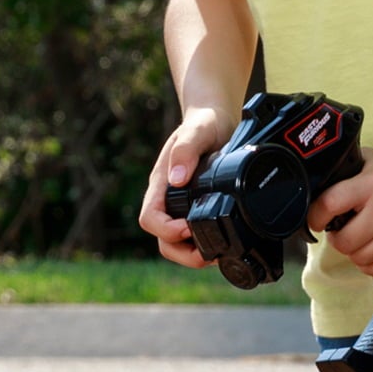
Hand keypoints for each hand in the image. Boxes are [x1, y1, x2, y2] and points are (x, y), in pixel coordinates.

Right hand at [137, 107, 233, 267]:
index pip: (150, 218)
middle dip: (182, 253)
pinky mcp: (196, 207)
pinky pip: (193, 234)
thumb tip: (177, 179)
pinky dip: (205, 244)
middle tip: (209, 254)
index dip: (166, 229)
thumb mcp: (198, 131)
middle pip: (162, 239)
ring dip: (193, 253)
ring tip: (217, 252)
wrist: (215, 118)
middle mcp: (167, 197)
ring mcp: (181, 204)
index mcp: (161, 183)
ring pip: (177, 242)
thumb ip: (186, 151)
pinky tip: (223, 242)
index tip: (187, 228)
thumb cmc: (204, 123)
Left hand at [308, 146, 372, 279]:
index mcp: (372, 184)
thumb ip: (345, 172)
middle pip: (343, 241)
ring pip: (358, 258)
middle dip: (338, 238)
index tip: (318, 220)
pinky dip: (370, 264)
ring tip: (364, 238)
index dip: (316, 217)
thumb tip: (315, 189)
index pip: (329, 204)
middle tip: (345, 230)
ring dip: (355, 252)